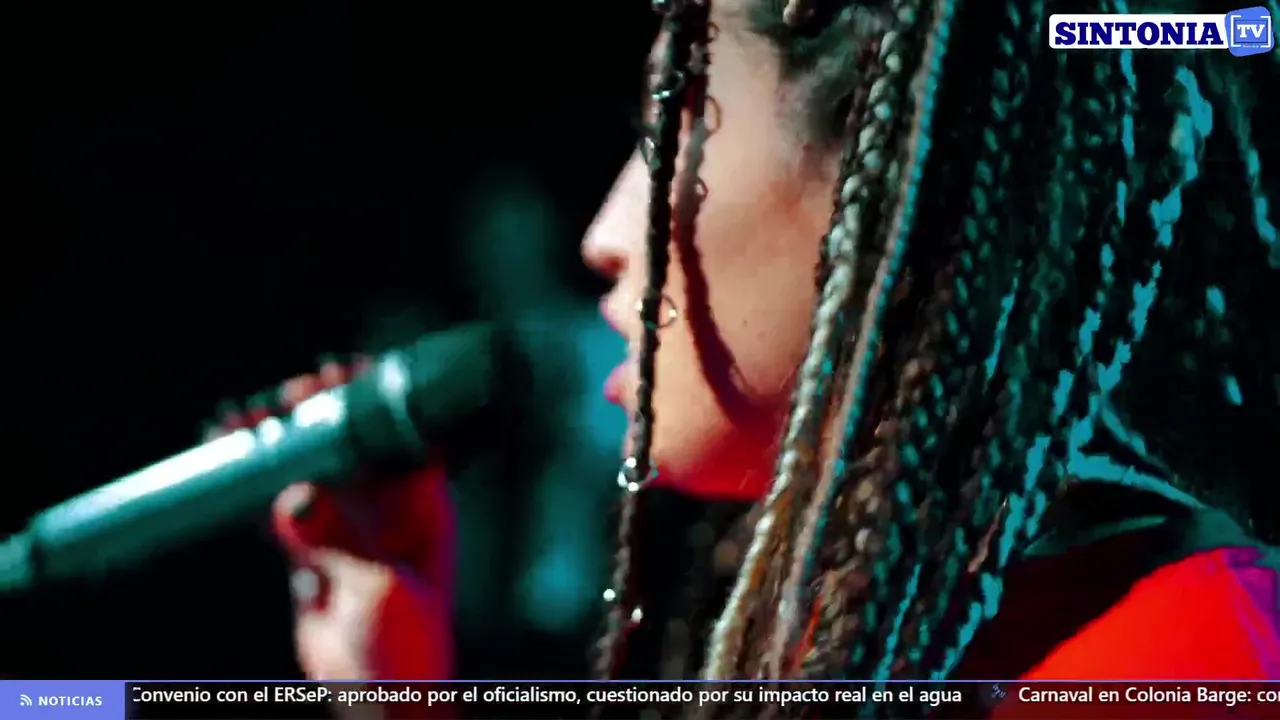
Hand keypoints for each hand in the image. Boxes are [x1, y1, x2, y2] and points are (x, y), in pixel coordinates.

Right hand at [212, 359, 454, 681]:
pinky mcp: (309, 546)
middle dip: (316, 409)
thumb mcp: (378, 590)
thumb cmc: (403, 646)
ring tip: (241, 420)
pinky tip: (225, 452)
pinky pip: (276, 499)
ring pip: (307, 464)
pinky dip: (251, 478)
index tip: (338, 374)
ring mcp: (345, 521)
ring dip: (276, 440)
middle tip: (285, 397)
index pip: (399, 430)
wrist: (378, 695)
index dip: (371, 396)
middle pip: (348, 437)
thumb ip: (338, 543)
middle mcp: (384, 502)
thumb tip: (296, 498)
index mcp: (420, 500)